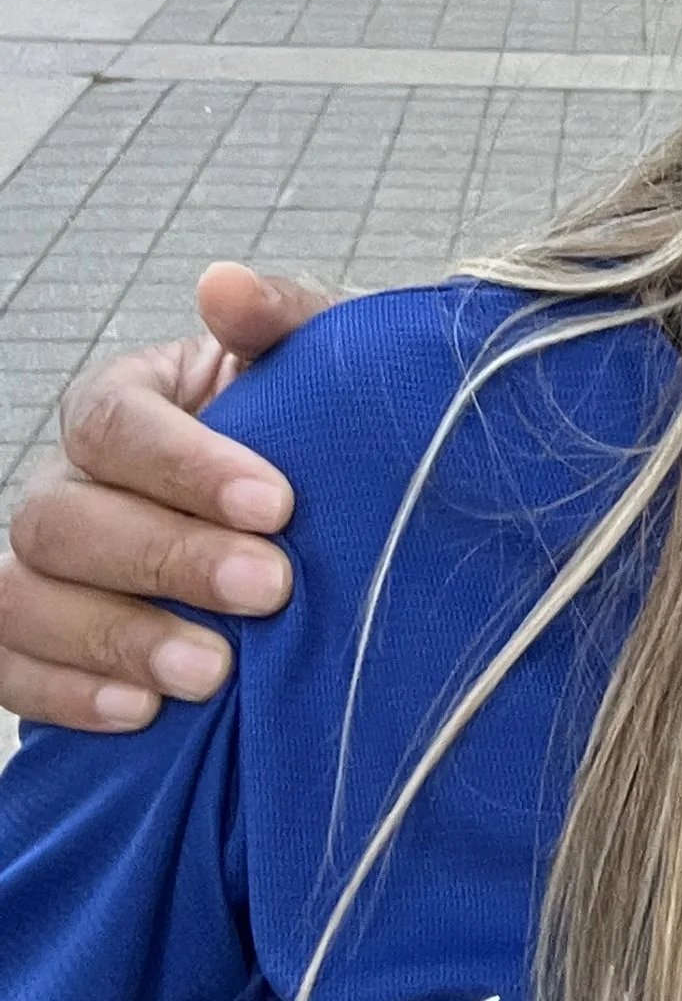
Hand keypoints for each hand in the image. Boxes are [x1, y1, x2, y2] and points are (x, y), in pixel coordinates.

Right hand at [0, 263, 332, 731]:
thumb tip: (223, 286)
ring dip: (116, 639)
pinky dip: (67, 695)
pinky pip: (8, 670)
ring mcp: (40, 567)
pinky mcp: (34, 644)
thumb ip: (281, 320)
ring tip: (212, 673)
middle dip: (167, 559)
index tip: (277, 503)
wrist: (331, 520)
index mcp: (126, 400)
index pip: (113, 420)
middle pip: (65, 518)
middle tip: (269, 589)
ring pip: (22, 598)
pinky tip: (142, 714)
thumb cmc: (315, 436)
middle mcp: (66, 482)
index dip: (185, 464)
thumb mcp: (319, 368)